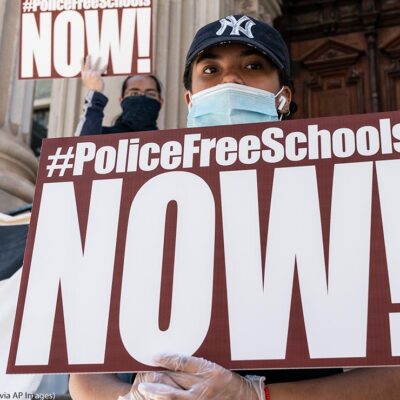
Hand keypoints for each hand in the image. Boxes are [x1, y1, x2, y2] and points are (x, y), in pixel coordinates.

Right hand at [81, 55, 106, 91]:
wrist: (94, 92)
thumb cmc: (91, 89)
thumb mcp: (87, 83)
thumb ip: (87, 78)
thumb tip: (90, 75)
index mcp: (84, 76)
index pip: (82, 67)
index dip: (81, 62)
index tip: (82, 58)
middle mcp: (87, 73)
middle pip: (87, 65)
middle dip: (88, 60)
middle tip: (89, 55)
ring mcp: (92, 73)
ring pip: (95, 65)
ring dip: (97, 61)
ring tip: (99, 57)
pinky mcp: (97, 74)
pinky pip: (101, 70)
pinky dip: (104, 67)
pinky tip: (106, 65)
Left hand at [136, 354, 264, 399]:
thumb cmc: (233, 383)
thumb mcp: (219, 368)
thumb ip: (199, 364)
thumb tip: (177, 360)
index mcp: (211, 371)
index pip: (183, 362)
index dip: (166, 359)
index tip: (155, 356)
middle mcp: (205, 387)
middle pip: (174, 379)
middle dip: (157, 375)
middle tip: (143, 372)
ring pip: (171, 395)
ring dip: (156, 391)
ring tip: (144, 388)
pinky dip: (166, 399)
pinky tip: (157, 397)